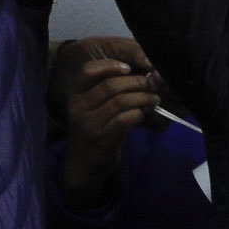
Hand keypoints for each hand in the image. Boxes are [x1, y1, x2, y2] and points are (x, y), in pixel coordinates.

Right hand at [55, 36, 163, 205]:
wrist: (85, 164)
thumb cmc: (95, 129)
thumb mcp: (92, 107)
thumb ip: (108, 90)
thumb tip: (141, 73)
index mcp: (75, 95)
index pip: (87, 71)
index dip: (109, 65)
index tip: (128, 67)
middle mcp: (78, 108)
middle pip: (111, 85)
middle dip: (137, 82)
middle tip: (152, 84)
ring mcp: (89, 125)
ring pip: (121, 102)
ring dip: (143, 98)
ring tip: (154, 99)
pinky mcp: (102, 139)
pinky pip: (125, 120)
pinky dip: (139, 113)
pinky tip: (145, 113)